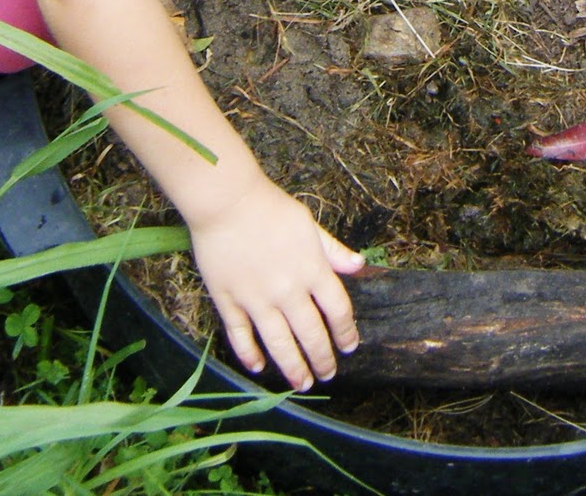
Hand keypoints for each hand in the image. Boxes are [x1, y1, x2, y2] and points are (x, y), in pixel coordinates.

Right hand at [187, 174, 363, 389]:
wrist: (227, 202)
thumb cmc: (271, 208)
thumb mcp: (309, 225)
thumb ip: (332, 250)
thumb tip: (358, 266)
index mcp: (312, 270)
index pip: (338, 310)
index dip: (346, 332)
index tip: (349, 346)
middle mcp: (288, 291)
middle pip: (312, 334)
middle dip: (322, 359)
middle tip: (327, 374)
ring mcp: (257, 300)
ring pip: (279, 344)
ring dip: (294, 368)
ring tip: (303, 383)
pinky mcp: (228, 301)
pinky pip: (241, 336)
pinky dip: (250, 355)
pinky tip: (259, 367)